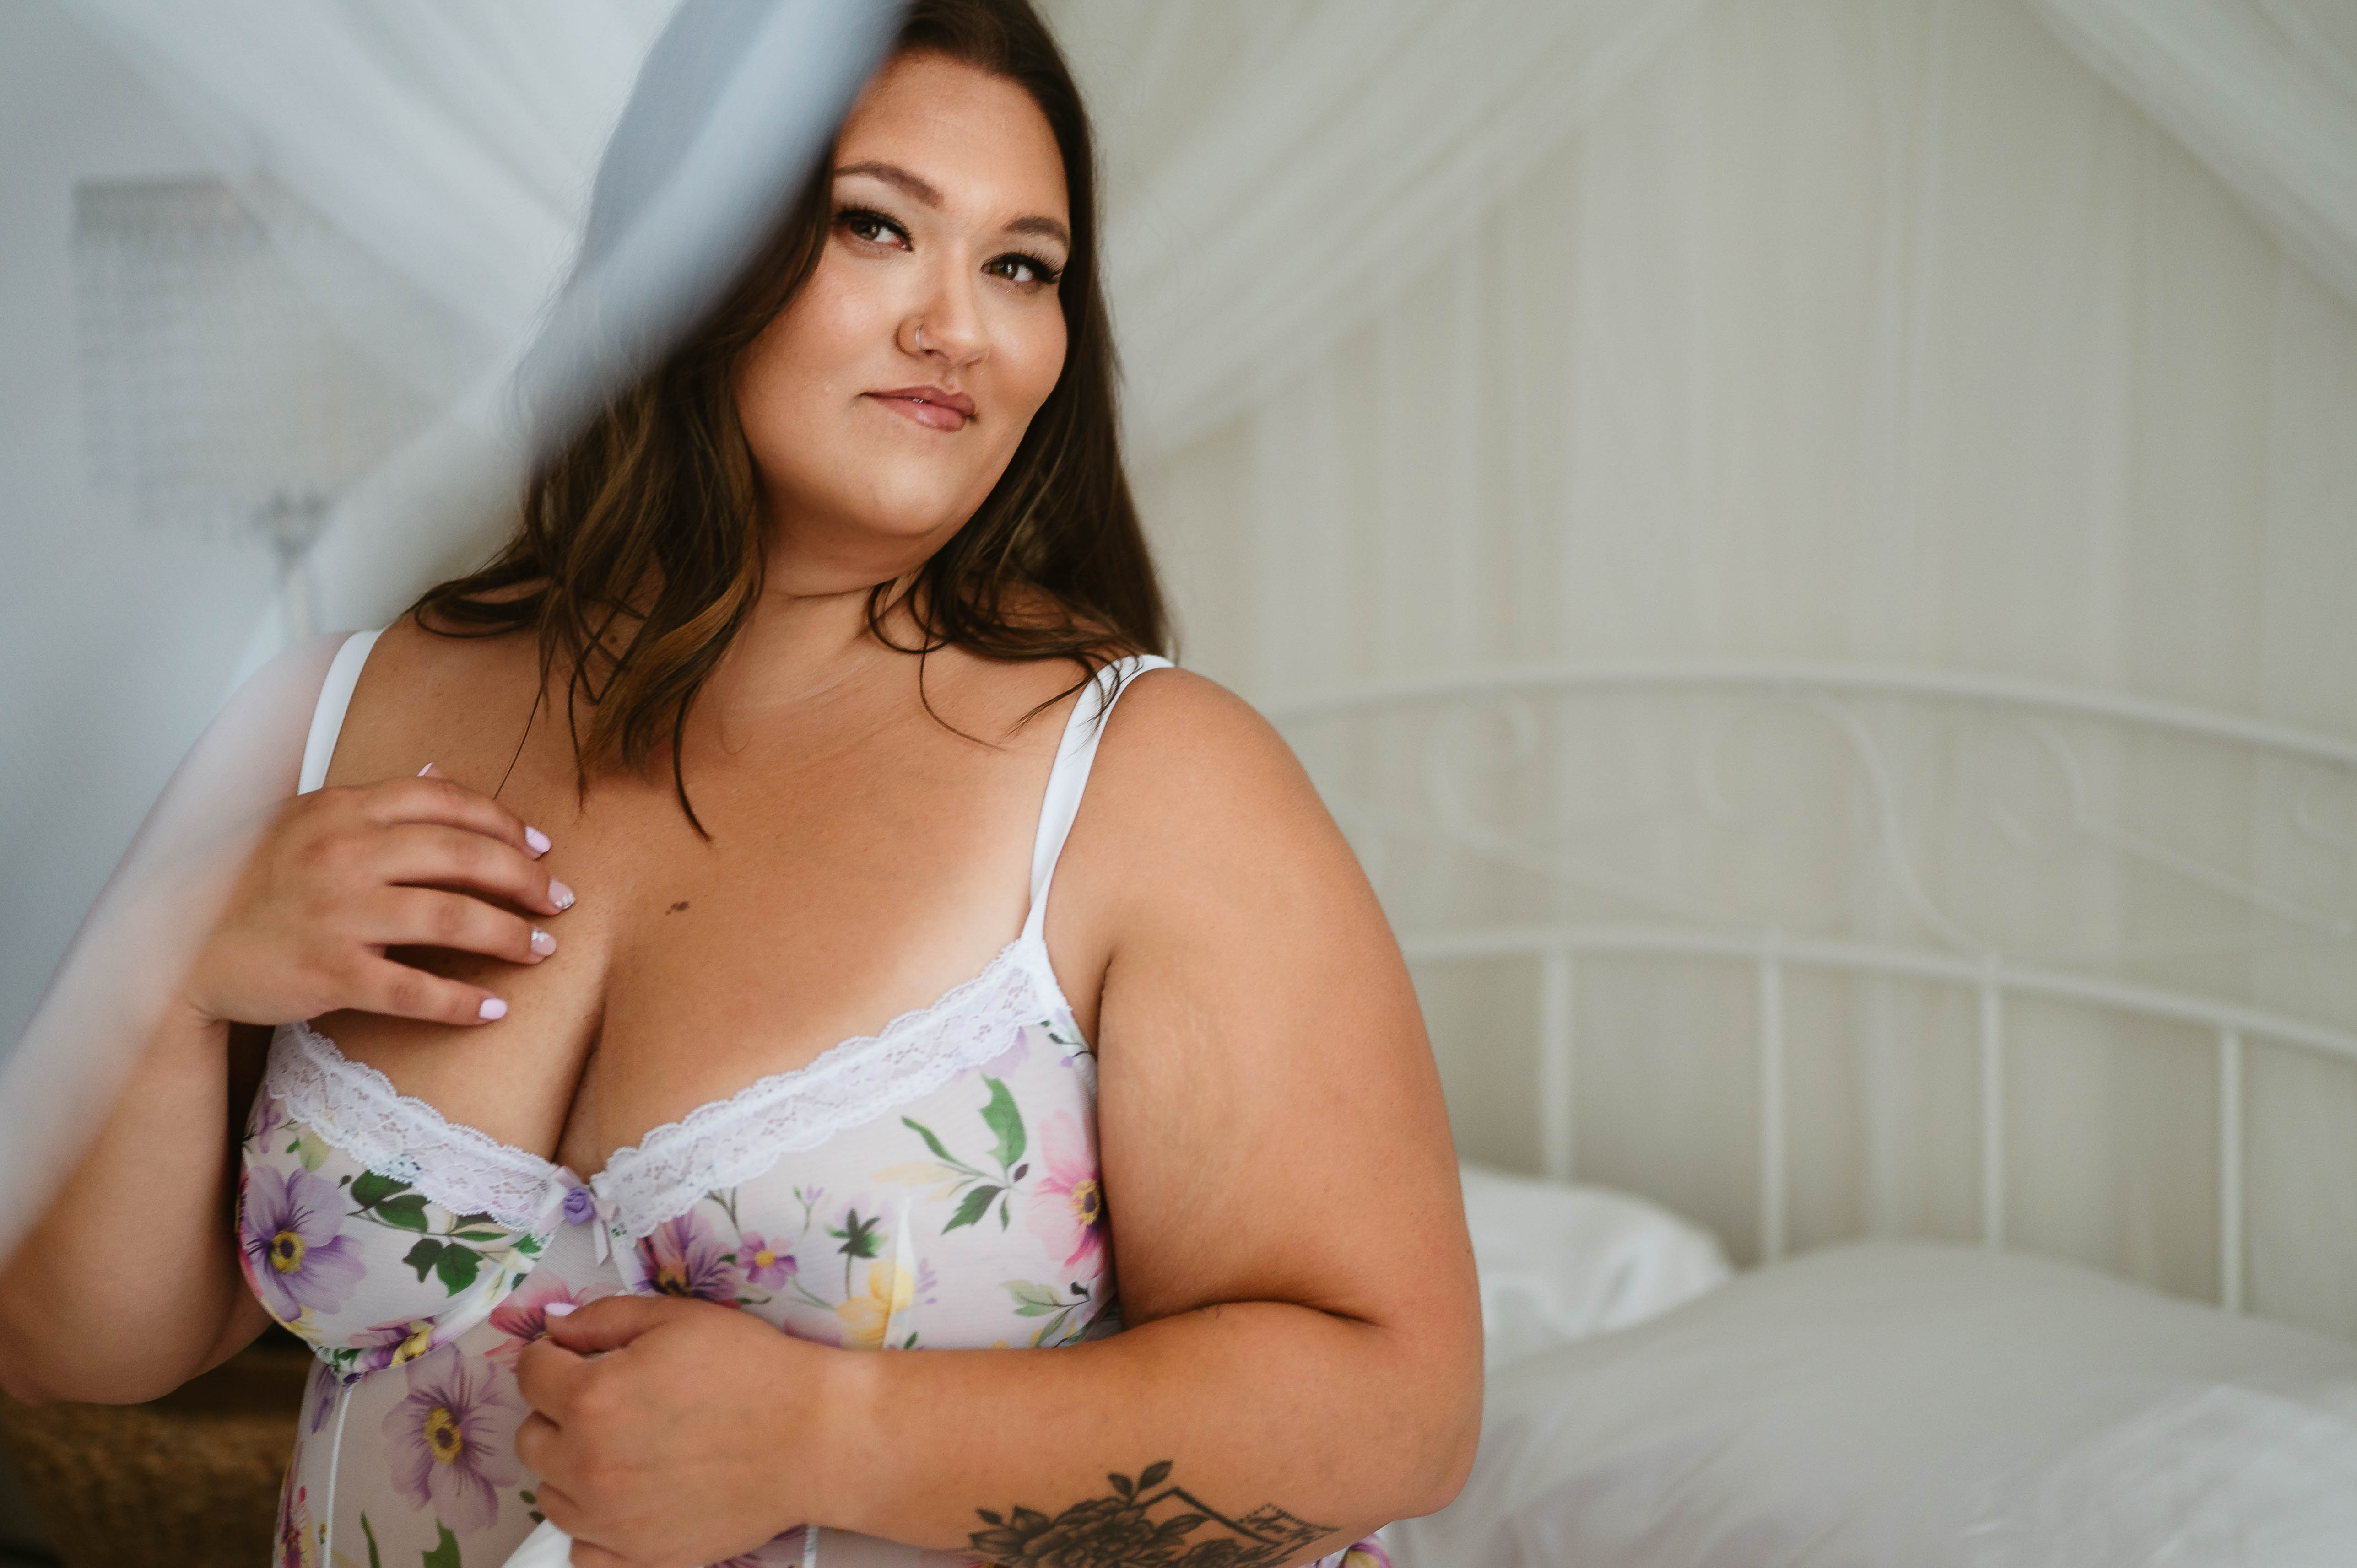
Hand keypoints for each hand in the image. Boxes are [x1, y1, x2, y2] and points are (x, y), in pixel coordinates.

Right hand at [183, 766, 573, 1028]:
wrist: (177, 947)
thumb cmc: (250, 884)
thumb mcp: (306, 822)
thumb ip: (374, 802)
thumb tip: (438, 771)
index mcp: (342, 809)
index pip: (445, 801)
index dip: (504, 823)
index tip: (540, 848)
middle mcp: (345, 853)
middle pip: (464, 856)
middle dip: (525, 879)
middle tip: (559, 900)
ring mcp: (337, 913)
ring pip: (451, 917)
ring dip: (509, 935)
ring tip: (542, 948)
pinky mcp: (330, 972)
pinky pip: (413, 988)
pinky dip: (462, 1001)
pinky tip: (495, 1007)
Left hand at [514, 1295, 840, 1567]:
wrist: (813, 1437)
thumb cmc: (751, 1368)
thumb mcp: (677, 1318)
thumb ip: (602, 1318)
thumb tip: (553, 1330)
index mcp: (592, 1398)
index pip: (530, 1373)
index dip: (552, 1356)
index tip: (577, 1356)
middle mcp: (587, 1464)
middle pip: (531, 1437)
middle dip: (558, 1411)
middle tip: (609, 1400)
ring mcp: (610, 1521)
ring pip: (550, 1494)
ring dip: (572, 1467)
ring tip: (625, 1447)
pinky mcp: (640, 1558)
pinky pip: (582, 1549)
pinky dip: (595, 1525)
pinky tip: (628, 1498)